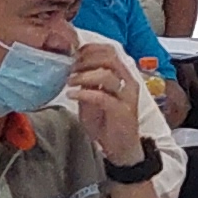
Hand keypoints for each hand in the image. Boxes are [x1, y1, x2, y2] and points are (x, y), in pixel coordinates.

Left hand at [69, 44, 147, 162]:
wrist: (120, 149)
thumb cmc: (106, 122)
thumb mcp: (93, 98)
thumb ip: (87, 82)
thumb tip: (72, 67)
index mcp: (123, 76)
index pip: (110, 51)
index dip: (90, 49)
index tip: (73, 54)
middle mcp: (128, 82)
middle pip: (110, 58)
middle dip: (86, 59)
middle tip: (70, 67)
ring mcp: (126, 96)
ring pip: (107, 75)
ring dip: (84, 75)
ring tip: (69, 81)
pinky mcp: (122, 111)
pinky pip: (102, 96)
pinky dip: (84, 93)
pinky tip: (71, 94)